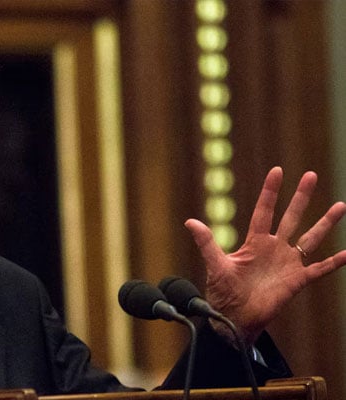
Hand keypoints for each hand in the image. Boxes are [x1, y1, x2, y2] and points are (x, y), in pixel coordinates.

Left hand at [184, 167, 345, 343]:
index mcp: (255, 242)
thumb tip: (190, 222)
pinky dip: (334, 262)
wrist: (235, 318)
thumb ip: (206, 243)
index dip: (270, 192)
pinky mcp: (297, 281)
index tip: (277, 171)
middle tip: (311, 175)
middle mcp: (274, 248)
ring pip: (310, 238)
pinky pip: (319, 269)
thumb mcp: (215, 265)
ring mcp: (288, 263)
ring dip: (325, 223)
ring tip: (340, 206)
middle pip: (291, 217)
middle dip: (300, 197)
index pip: (264, 211)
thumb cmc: (223, 292)